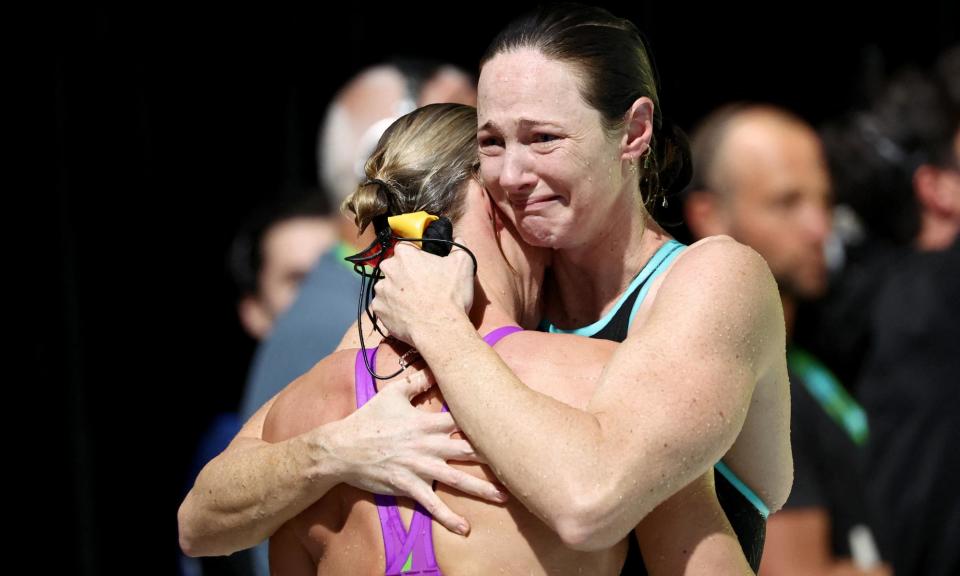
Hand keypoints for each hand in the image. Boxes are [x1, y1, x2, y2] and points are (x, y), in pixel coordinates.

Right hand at [318, 369, 505, 534]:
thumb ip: (415, 381)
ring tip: (505, 496)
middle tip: (518, 462)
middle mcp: (427, 445)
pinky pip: (432, 504)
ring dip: (481, 489)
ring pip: (456, 479)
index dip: (484, 422)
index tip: (507, 424)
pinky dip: (448, 517)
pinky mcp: (408, 486)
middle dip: (493, 457)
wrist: (341, 449)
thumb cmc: (368, 420)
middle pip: (467, 451)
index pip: (462, 420)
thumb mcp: (391, 395)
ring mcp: (419, 468)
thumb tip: (433, 365)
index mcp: (426, 422)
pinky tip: (464, 528)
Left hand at [372, 240, 474, 344]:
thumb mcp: (463, 264)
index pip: (406, 247)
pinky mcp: (378, 309)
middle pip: (394, 266)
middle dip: (405, 273)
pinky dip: (393, 308)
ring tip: (414, 302)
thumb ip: (458, 246)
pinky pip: (384, 305)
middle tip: (421, 286)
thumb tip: (456, 239)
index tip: (425, 266)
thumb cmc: (450, 296)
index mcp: (405, 254)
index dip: (416, 255)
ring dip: (397, 291)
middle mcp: (388, 269)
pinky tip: (407, 314)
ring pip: (388, 286)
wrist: (439, 330)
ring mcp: (380, 291)